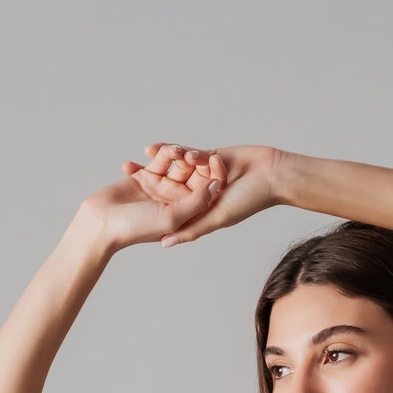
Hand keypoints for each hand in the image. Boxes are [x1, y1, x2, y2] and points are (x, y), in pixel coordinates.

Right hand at [79, 153, 225, 252]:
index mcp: (188, 213)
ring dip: (173, 154)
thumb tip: (216, 185)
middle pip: (193, 174)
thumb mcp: (171, 217)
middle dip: (192, 160)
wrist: (103, 223)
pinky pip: (156, 160)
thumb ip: (195, 202)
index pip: (208, 191)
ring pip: (175, 164)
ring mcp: (161, 188)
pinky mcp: (145, 177)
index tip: (215, 160)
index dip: (214, 174)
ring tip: (170, 150)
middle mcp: (177, 200)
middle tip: (188, 152)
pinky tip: (151, 150)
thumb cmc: (137, 227)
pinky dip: (155, 153)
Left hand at [120, 143, 282, 248]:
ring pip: (175, 172)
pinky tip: (151, 148)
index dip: (149, 210)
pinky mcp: (210, 158)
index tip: (125, 208)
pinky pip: (186, 154)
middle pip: (168, 191)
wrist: (270, 174)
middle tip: (121, 181)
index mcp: (201, 212)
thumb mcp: (215, 218)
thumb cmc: (248, 201)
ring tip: (130, 165)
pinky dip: (170, 152)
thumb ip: (190, 229)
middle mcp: (201, 196)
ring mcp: (204, 176)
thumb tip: (163, 244)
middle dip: (146, 185)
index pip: (170, 212)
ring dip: (154, 168)